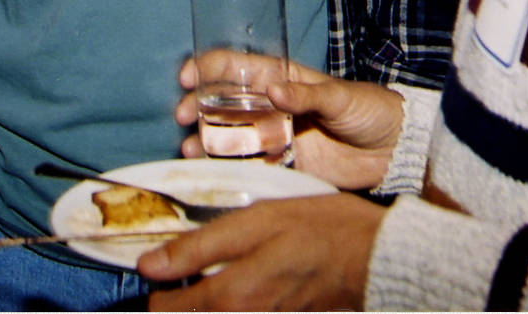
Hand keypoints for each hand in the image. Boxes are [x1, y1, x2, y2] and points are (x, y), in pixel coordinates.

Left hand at [138, 192, 383, 309]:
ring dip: (206, 304)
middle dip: (178, 302)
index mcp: (231, 298)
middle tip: (181, 274)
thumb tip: (148, 265)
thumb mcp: (255, 222)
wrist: (379, 259)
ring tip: (210, 276)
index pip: (167, 312)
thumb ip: (199, 247)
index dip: (156, 289)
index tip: (158, 267)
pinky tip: (243, 284)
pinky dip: (232, 305)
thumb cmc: (320, 231)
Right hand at [174, 57, 402, 190]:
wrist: (393, 151)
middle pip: (222, 102)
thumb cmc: (369, 110)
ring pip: (229, 135)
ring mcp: (274, 136)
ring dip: (205, 139)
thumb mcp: (339, 97)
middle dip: (196, 106)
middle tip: (183, 117)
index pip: (235, 66)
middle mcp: (270, 106)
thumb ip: (306, 95)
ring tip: (190, 149)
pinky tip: (211, 170)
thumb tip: (272, 89)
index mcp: (281, 79)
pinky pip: (249, 165)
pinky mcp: (283, 164)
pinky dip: (227, 167)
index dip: (207, 67)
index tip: (187, 77)